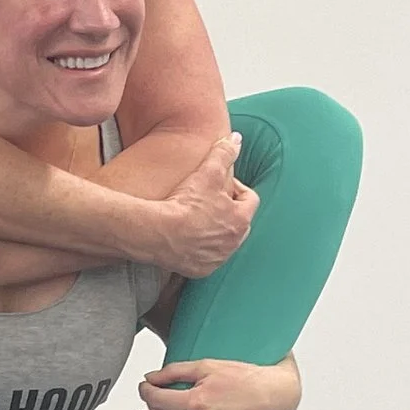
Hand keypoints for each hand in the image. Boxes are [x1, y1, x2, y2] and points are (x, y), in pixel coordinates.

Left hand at [133, 355, 300, 409]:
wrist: (276, 398)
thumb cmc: (248, 381)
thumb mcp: (208, 366)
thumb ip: (174, 371)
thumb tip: (152, 378)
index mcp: (196, 403)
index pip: (156, 399)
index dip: (146, 390)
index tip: (146, 386)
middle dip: (150, 405)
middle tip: (151, 396)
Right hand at [147, 133, 256, 279]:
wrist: (158, 233)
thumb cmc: (185, 203)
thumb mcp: (207, 172)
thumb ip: (224, 153)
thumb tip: (236, 139)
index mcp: (240, 220)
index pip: (250, 199)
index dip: (236, 188)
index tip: (219, 184)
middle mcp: (233, 243)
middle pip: (239, 222)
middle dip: (228, 211)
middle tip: (209, 202)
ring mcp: (217, 259)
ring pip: (224, 242)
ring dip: (216, 231)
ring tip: (197, 219)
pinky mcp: (201, 270)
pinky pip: (207, 258)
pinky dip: (202, 249)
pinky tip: (188, 238)